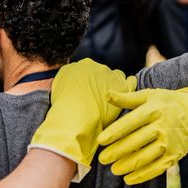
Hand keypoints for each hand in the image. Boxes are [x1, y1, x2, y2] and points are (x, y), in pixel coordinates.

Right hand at [29, 59, 136, 181]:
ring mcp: (109, 75)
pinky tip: (126, 98)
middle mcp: (94, 66)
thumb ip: (66, 86)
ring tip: (115, 101)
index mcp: (78, 66)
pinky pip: (130, 82)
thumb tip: (70, 89)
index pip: (88, 71)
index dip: (90, 83)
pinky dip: (129, 89)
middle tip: (101, 99)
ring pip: (116, 77)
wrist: (74, 121)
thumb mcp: (57, 93)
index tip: (90, 93)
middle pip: (102, 73)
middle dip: (102, 83)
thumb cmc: (64, 113)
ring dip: (116, 86)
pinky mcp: (122, 86)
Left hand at [97, 78, 187, 184]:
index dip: (114, 133)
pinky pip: (156, 168)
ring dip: (127, 165)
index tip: (100, 140)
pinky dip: (142, 175)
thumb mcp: (150, 95)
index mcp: (154, 109)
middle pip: (135, 142)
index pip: (130, 123)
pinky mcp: (175, 155)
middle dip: (116, 152)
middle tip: (102, 159)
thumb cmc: (169, 102)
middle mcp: (162, 126)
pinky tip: (129, 178)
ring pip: (144, 157)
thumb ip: (127, 98)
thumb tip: (107, 94)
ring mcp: (170, 142)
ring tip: (114, 169)